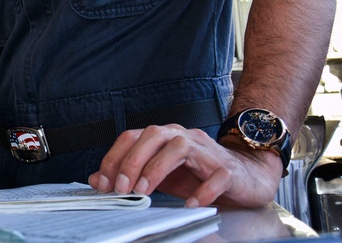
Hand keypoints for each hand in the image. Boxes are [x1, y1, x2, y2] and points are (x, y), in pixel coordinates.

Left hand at [87, 125, 282, 207]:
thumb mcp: (159, 175)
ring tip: (145, 191)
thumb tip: (96, 180)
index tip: (103, 183)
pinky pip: (215, 176)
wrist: (245, 175)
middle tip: (121, 187)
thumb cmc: (198, 174)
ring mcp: (206, 151)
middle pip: (153, 135)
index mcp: (163, 136)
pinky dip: (202, 191)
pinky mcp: (227, 170)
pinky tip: (190, 204)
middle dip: (132, 161)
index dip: (114, 157)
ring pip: (179, 148)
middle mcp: (183, 136)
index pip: (132, 137)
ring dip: (157, 168)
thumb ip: (130, 175)